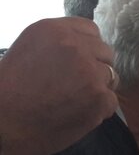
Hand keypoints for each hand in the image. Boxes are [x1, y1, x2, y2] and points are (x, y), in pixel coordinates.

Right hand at [0, 18, 116, 154]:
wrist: (4, 124)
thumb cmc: (10, 90)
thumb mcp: (29, 50)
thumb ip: (59, 44)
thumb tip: (87, 47)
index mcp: (54, 30)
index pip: (90, 30)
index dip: (88, 48)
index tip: (81, 61)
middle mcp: (75, 46)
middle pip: (105, 52)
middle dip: (96, 67)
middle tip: (77, 84)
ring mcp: (90, 72)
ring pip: (111, 76)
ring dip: (99, 89)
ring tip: (74, 100)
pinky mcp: (99, 97)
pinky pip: (111, 101)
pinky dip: (99, 110)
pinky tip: (77, 114)